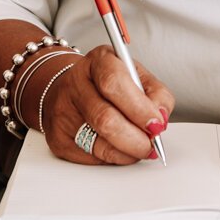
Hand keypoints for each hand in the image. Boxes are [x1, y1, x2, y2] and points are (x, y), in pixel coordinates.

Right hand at [35, 45, 174, 165]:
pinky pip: (93, 158)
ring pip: (99, 144)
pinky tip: (119, 148)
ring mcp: (63, 113)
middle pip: (105, 118)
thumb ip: (155, 93)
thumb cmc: (108, 83)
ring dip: (128, 152)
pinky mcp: (58, 139)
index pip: (114, 83)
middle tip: (152, 144)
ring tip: (140, 147)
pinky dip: (114, 158)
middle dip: (136, 139)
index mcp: (97, 61)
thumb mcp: (136, 75)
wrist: (70, 90)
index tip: (156, 124)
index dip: (139, 108)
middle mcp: (75, 84)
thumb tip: (160, 118)